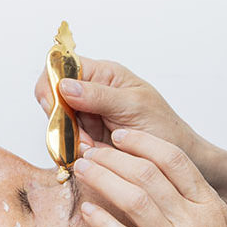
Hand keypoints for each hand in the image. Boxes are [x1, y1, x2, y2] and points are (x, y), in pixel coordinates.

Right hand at [35, 57, 199, 158]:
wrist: (174, 161)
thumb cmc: (163, 127)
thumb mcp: (134, 105)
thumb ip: (99, 95)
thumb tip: (65, 85)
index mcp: (104, 74)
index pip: (62, 66)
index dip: (53, 84)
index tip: (57, 106)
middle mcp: (91, 92)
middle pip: (53, 96)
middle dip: (60, 118)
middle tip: (81, 137)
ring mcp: (86, 116)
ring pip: (56, 122)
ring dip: (68, 138)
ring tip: (92, 148)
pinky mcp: (85, 138)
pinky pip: (65, 142)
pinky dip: (72, 150)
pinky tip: (91, 154)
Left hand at [72, 129, 226, 226]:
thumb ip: (197, 210)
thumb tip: (167, 190)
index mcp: (212, 208)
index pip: (174, 159)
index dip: (142, 142)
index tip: (119, 136)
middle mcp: (195, 222)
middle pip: (147, 173)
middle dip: (112, 157)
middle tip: (89, 150)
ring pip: (134, 199)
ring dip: (102, 180)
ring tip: (82, 171)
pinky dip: (103, 223)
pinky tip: (87, 212)